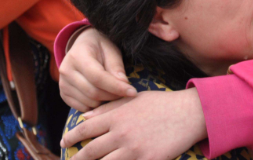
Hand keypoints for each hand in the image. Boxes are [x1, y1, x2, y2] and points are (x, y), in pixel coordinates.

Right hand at [59, 28, 136, 111]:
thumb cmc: (99, 46)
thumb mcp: (111, 49)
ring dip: (105, 102)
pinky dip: (95, 106)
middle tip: (126, 93)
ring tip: (114, 93)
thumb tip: (123, 84)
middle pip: (93, 92)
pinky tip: (103, 96)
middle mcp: (66, 70)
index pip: (98, 77)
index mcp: (78, 56)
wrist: (82, 46)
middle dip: (113, 96)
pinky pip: (82, 108)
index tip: (132, 92)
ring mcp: (63, 83)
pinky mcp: (63, 94)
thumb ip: (116, 66)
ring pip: (88, 102)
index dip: (116, 87)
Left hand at [59, 88, 206, 159]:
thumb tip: (84, 117)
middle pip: (90, 152)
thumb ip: (107, 109)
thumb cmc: (160, 104)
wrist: (188, 113)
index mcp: (116, 117)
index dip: (71, 138)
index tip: (64, 143)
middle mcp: (121, 134)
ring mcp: (133, 150)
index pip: (85, 129)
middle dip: (77, 159)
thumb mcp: (132, 100)